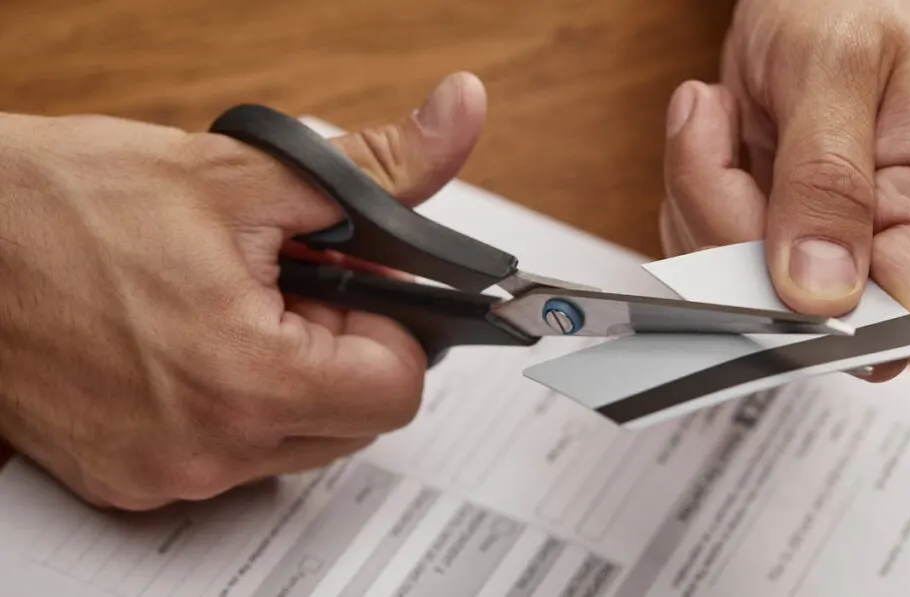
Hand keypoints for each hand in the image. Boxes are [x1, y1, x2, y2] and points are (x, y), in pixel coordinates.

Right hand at [0, 72, 486, 509]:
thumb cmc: (65, 204)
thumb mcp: (244, 171)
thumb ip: (377, 162)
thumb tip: (457, 116)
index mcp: (248, 378)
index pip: (398, 389)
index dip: (389, 327)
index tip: (353, 287)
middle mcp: (209, 448)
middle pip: (355, 420)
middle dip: (342, 348)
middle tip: (288, 287)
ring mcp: (168, 472)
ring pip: (298, 442)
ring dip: (292, 377)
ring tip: (233, 309)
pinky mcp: (132, 479)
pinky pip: (233, 455)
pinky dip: (237, 404)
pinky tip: (194, 344)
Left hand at [660, 0, 909, 379]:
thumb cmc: (849, 13)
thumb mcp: (835, 71)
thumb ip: (826, 182)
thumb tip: (820, 296)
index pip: (881, 322)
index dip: (800, 306)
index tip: (744, 236)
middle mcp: (890, 243)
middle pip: (783, 304)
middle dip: (724, 216)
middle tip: (715, 123)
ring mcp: (828, 248)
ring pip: (727, 280)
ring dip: (700, 194)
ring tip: (722, 114)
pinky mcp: (773, 241)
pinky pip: (704, 251)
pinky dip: (693, 193)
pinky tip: (719, 137)